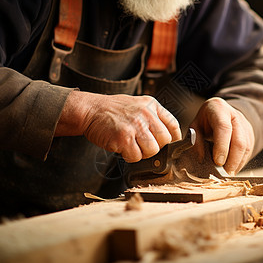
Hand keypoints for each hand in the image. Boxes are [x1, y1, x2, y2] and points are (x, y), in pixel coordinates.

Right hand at [56, 91, 181, 161]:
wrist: (89, 110)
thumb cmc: (111, 110)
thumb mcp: (137, 105)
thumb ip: (152, 118)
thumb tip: (166, 138)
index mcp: (151, 105)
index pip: (173, 125)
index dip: (173, 139)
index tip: (169, 145)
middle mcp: (146, 114)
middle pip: (165, 140)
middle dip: (155, 147)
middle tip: (141, 145)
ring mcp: (135, 126)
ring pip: (152, 150)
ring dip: (142, 153)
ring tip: (131, 146)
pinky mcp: (124, 138)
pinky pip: (136, 156)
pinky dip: (129, 156)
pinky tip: (121, 147)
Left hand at [189, 97, 254, 174]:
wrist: (219, 113)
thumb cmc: (204, 121)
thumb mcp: (195, 126)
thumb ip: (195, 140)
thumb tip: (200, 159)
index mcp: (219, 109)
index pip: (223, 128)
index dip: (222, 147)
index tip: (218, 162)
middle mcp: (235, 115)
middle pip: (239, 140)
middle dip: (232, 160)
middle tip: (224, 173)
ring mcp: (245, 124)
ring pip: (247, 147)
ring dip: (237, 163)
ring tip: (227, 174)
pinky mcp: (250, 134)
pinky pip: (249, 150)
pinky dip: (241, 162)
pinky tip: (232, 168)